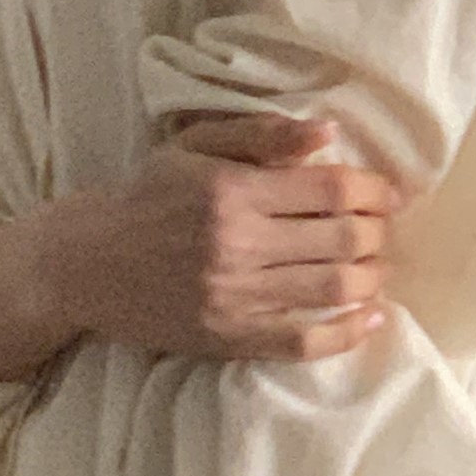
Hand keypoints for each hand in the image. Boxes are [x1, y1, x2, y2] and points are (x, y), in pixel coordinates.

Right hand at [56, 110, 405, 361]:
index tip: (387, 195)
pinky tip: (371, 319)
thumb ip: (261, 134)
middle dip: (377, 233)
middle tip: (381, 230)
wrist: (88, 264)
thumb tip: (328, 133)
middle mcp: (236, 245)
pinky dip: (347, 334)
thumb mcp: (193, 146)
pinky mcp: (228, 338)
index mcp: (231, 191)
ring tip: (376, 267)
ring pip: (332, 289)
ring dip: (371, 277)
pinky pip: (303, 342)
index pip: (330, 190)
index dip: (374, 192)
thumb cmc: (145, 197)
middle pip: (342, 239)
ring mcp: (233, 297)